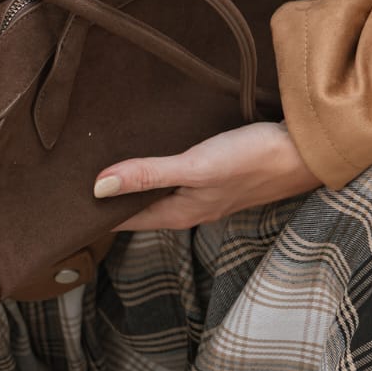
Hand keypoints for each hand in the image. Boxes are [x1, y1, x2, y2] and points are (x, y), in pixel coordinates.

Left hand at [93, 120, 322, 230]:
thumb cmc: (255, 159)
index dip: (93, 213)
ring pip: (158, 193)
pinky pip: (177, 178)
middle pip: (138, 207)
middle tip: (71, 185)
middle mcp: (189, 208)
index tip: (62, 208)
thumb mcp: (196, 166)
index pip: (123, 218)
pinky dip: (157, 171)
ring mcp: (205, 194)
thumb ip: (149, 175)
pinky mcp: (220, 176)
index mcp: (179, 213)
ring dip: (133, 185)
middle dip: (108, 199)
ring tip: (101, 169)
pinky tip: (152, 154)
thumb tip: (98, 187)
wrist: (309, 152)